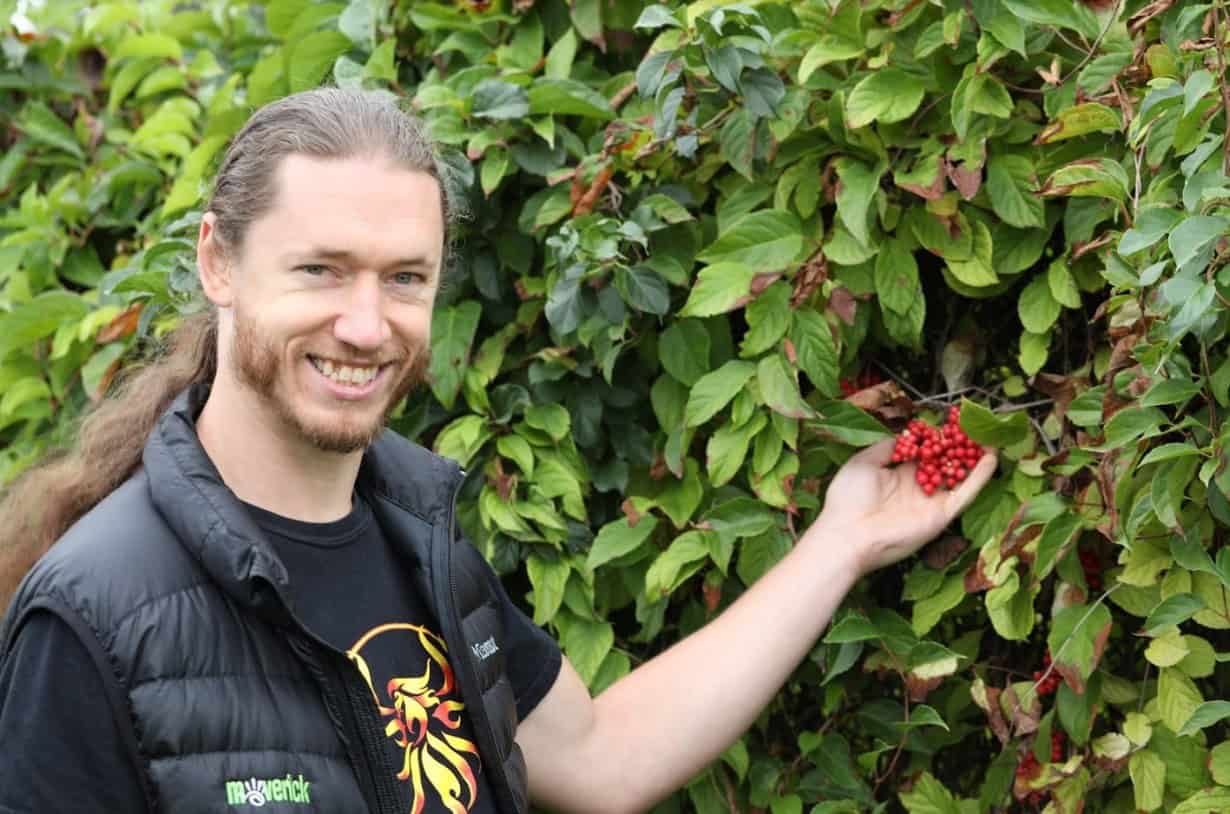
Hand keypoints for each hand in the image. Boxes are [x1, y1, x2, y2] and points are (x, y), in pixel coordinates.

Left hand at [805, 437, 998, 578]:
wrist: (847, 534)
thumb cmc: (848, 498)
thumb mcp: (864, 462)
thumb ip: (888, 448)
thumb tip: (907, 435)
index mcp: (899, 475)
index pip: (925, 453)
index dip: (939, 437)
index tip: (953, 420)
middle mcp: (918, 488)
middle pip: (946, 463)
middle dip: (961, 445)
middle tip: (978, 426)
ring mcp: (931, 502)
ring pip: (960, 476)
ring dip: (976, 458)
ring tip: (991, 437)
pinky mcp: (940, 515)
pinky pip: (964, 494)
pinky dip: (979, 477)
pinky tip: (991, 458)